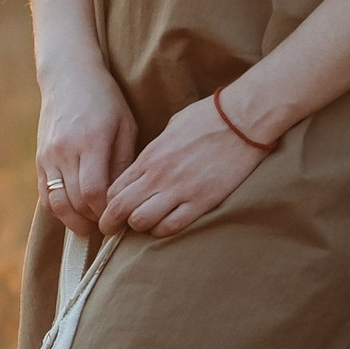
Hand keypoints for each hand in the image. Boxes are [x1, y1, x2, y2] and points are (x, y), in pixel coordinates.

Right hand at [35, 77, 137, 236]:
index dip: (107, 212)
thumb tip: (123, 198)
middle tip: (110, 224)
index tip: (121, 216)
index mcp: (90, 141)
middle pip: (75, 202)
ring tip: (91, 224)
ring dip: (74, 220)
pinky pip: (45, 195)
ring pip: (57, 204)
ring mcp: (48, 155)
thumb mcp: (124, 125)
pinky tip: (75, 211)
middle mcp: (65, 150)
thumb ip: (123, 163)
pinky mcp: (40, 158)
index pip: (94, 192)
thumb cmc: (105, 99)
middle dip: (94, 220)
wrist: (68, 76)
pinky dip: (59, 209)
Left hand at [99, 90, 272, 236]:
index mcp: (150, 155)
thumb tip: (146, 166)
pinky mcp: (202, 201)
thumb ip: (155, 151)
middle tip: (112, 230)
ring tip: (145, 226)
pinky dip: (164, 230)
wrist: (242, 119)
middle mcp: (159, 174)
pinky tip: (166, 225)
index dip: (107, 204)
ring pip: (142, 221)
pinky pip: (172, 226)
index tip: (109, 211)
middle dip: (112, 222)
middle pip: (121, 207)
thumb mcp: (171, 128)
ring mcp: (180, 189)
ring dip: (140, 226)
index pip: (114, 188)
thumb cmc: (208, 118)